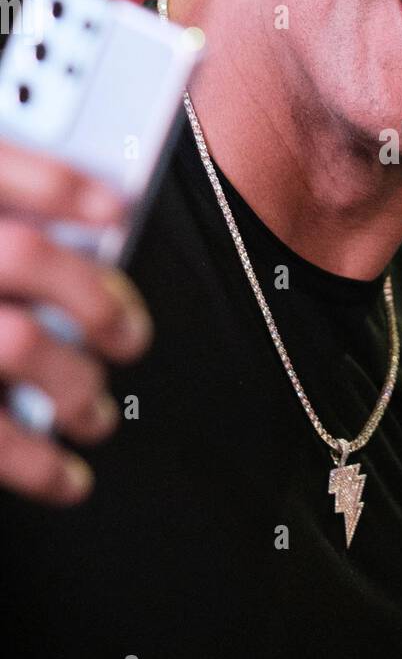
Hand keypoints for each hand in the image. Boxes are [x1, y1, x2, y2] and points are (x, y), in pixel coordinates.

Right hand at [0, 140, 152, 505]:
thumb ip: (6, 213)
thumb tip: (92, 225)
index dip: (61, 182)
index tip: (117, 206)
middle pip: (23, 256)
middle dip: (95, 296)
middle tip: (131, 335)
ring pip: (14, 346)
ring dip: (75, 385)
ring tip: (96, 413)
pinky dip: (35, 466)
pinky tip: (67, 477)